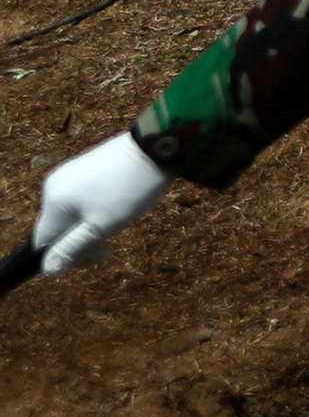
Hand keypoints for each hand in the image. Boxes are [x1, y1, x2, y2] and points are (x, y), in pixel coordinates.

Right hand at [31, 132, 169, 274]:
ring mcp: (68, 173)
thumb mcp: (101, 226)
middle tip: (110, 248)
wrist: (157, 146)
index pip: (43, 241)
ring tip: (118, 220)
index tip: (96, 255)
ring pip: (70, 213)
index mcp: (52, 201)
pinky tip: (117, 205)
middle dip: (81, 241)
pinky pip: (79, 198)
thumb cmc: (130, 190)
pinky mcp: (83, 165)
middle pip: (57, 227)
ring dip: (89, 226)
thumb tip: (47, 270)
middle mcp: (52, 185)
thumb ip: (72, 249)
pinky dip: (94, 209)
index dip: (63, 255)